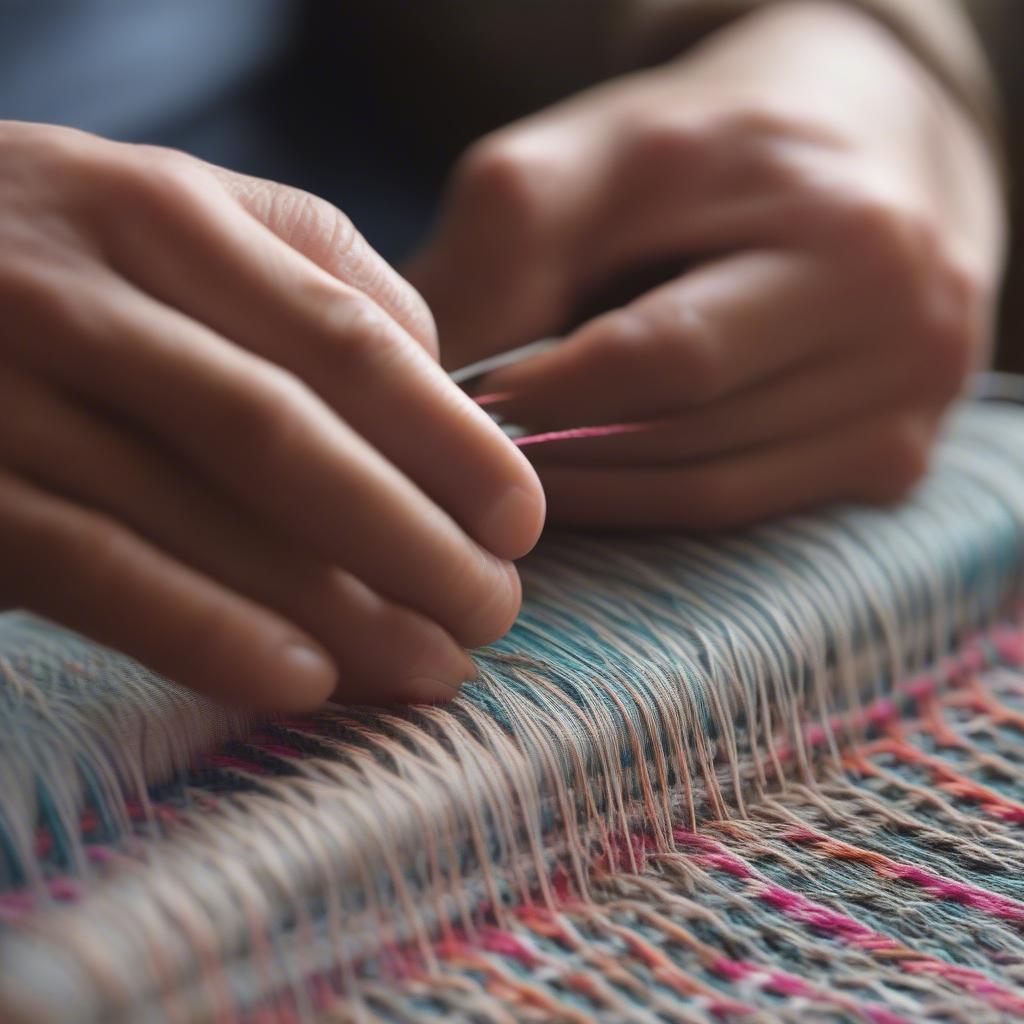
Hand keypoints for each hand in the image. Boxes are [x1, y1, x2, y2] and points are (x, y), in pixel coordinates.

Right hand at [0, 121, 543, 709]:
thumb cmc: (63, 253)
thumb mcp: (179, 218)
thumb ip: (314, 272)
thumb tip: (443, 377)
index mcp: (167, 214)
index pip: (347, 335)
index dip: (450, 438)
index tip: (521, 520)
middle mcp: (83, 288)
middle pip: (284, 428)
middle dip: (409, 535)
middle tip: (494, 609)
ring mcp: (3, 387)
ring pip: (199, 508)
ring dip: (334, 606)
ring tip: (431, 668)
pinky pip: (91, 567)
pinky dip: (203, 629)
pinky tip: (303, 683)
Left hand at [408, 1, 1002, 529]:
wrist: (855, 156)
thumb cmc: (714, 152)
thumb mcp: (607, 156)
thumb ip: (511, 248)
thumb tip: (422, 377)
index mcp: (846, 237)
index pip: (671, 354)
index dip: (554, 392)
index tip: (468, 402)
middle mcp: (905, 333)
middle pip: (691, 434)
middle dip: (563, 447)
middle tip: (476, 445)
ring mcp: (909, 409)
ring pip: (711, 490)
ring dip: (593, 488)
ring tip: (516, 466)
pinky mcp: (893, 459)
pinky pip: (741, 508)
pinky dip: (647, 501)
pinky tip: (588, 479)